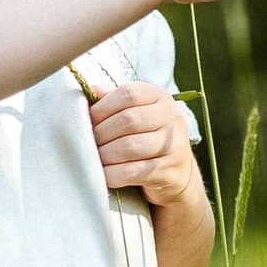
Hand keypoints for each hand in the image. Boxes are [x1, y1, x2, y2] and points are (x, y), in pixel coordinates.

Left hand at [87, 83, 201, 205]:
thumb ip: (114, 101)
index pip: (128, 94)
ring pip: (131, 146)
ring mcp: (174, 145)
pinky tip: (104, 175)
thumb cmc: (148, 137)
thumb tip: (91, 91)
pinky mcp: (169, 171)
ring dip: (105, 154)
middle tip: (88, 143)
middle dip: (101, 133)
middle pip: (128, 120)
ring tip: (94, 158)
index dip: (102, 107)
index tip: (88, 120)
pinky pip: (134, 172)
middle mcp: (172, 117)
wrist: (178, 172)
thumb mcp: (136, 112)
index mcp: (160, 97)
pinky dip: (114, 174)